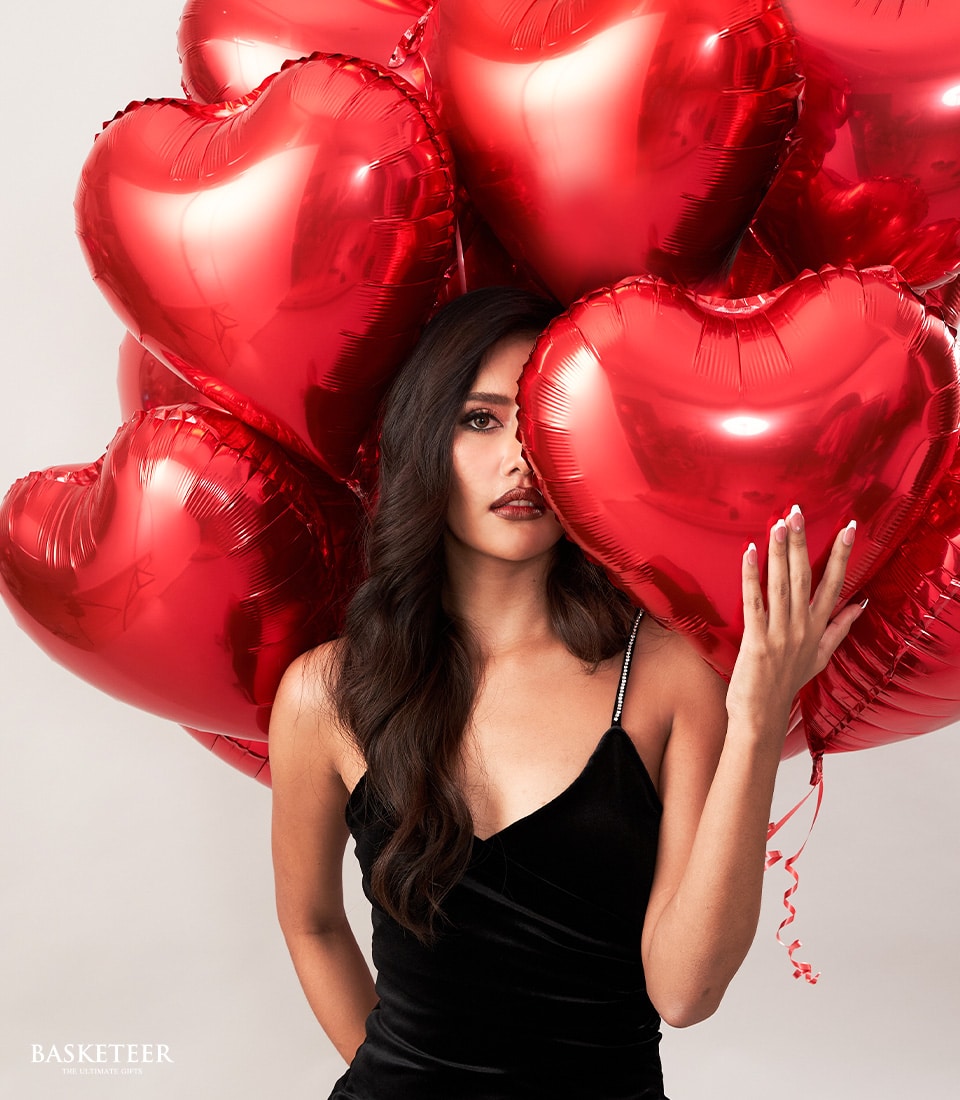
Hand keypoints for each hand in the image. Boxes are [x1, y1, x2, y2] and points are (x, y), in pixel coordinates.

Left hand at [725, 505, 864, 733]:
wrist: (762, 715)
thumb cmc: (786, 684)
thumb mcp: (819, 657)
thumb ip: (838, 629)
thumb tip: (860, 606)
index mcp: (817, 629)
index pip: (834, 584)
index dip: (842, 555)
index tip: (849, 528)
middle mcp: (801, 628)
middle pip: (804, 577)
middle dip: (802, 543)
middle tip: (799, 512)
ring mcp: (779, 633)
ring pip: (781, 584)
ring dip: (779, 552)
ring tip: (779, 523)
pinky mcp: (756, 640)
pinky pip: (754, 601)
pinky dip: (751, 576)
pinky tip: (750, 552)